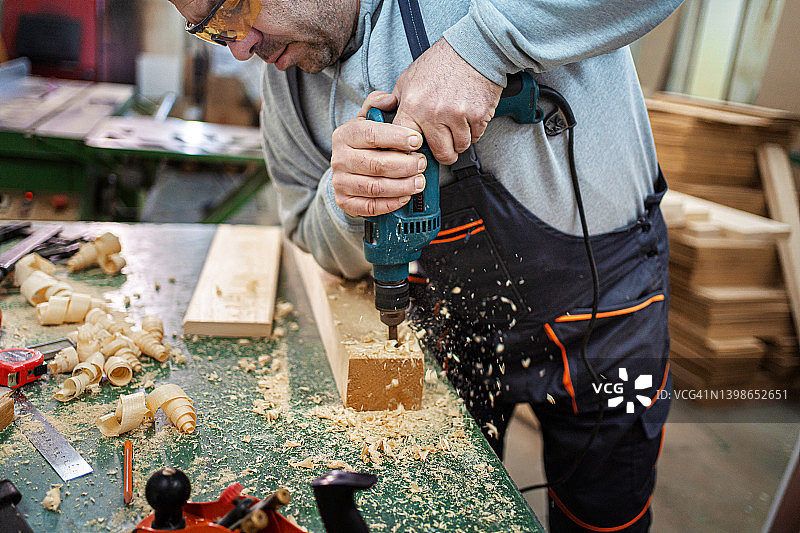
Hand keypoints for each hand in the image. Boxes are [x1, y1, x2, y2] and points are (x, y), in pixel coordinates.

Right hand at [331, 91, 427, 216]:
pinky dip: (391, 203)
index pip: (371, 134)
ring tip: (419, 181)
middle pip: (376, 164)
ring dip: (402, 185)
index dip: (397, 137)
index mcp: (345, 135)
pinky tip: (405, 196)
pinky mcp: (345, 202)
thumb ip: (377, 104)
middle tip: (422, 163)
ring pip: (376, 187)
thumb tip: (390, 99)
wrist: (346, 170)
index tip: (417, 140)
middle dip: (405, 164)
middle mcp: (339, 159)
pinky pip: (370, 206)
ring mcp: (341, 182)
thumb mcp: (366, 119)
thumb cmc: (363, 143)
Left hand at [392, 38, 502, 163]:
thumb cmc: (441, 62)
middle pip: (441, 154)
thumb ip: (395, 100)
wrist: (473, 47)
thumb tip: (380, 112)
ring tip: (457, 124)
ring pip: (460, 147)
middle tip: (445, 146)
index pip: (406, 145)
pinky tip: (469, 116)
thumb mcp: (409, 78)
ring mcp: (457, 115)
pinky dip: (474, 131)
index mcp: (413, 106)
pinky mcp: (477, 115)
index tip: (418, 155)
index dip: (413, 154)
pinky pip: (476, 137)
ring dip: (460, 141)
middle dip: (444, 153)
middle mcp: (433, 113)